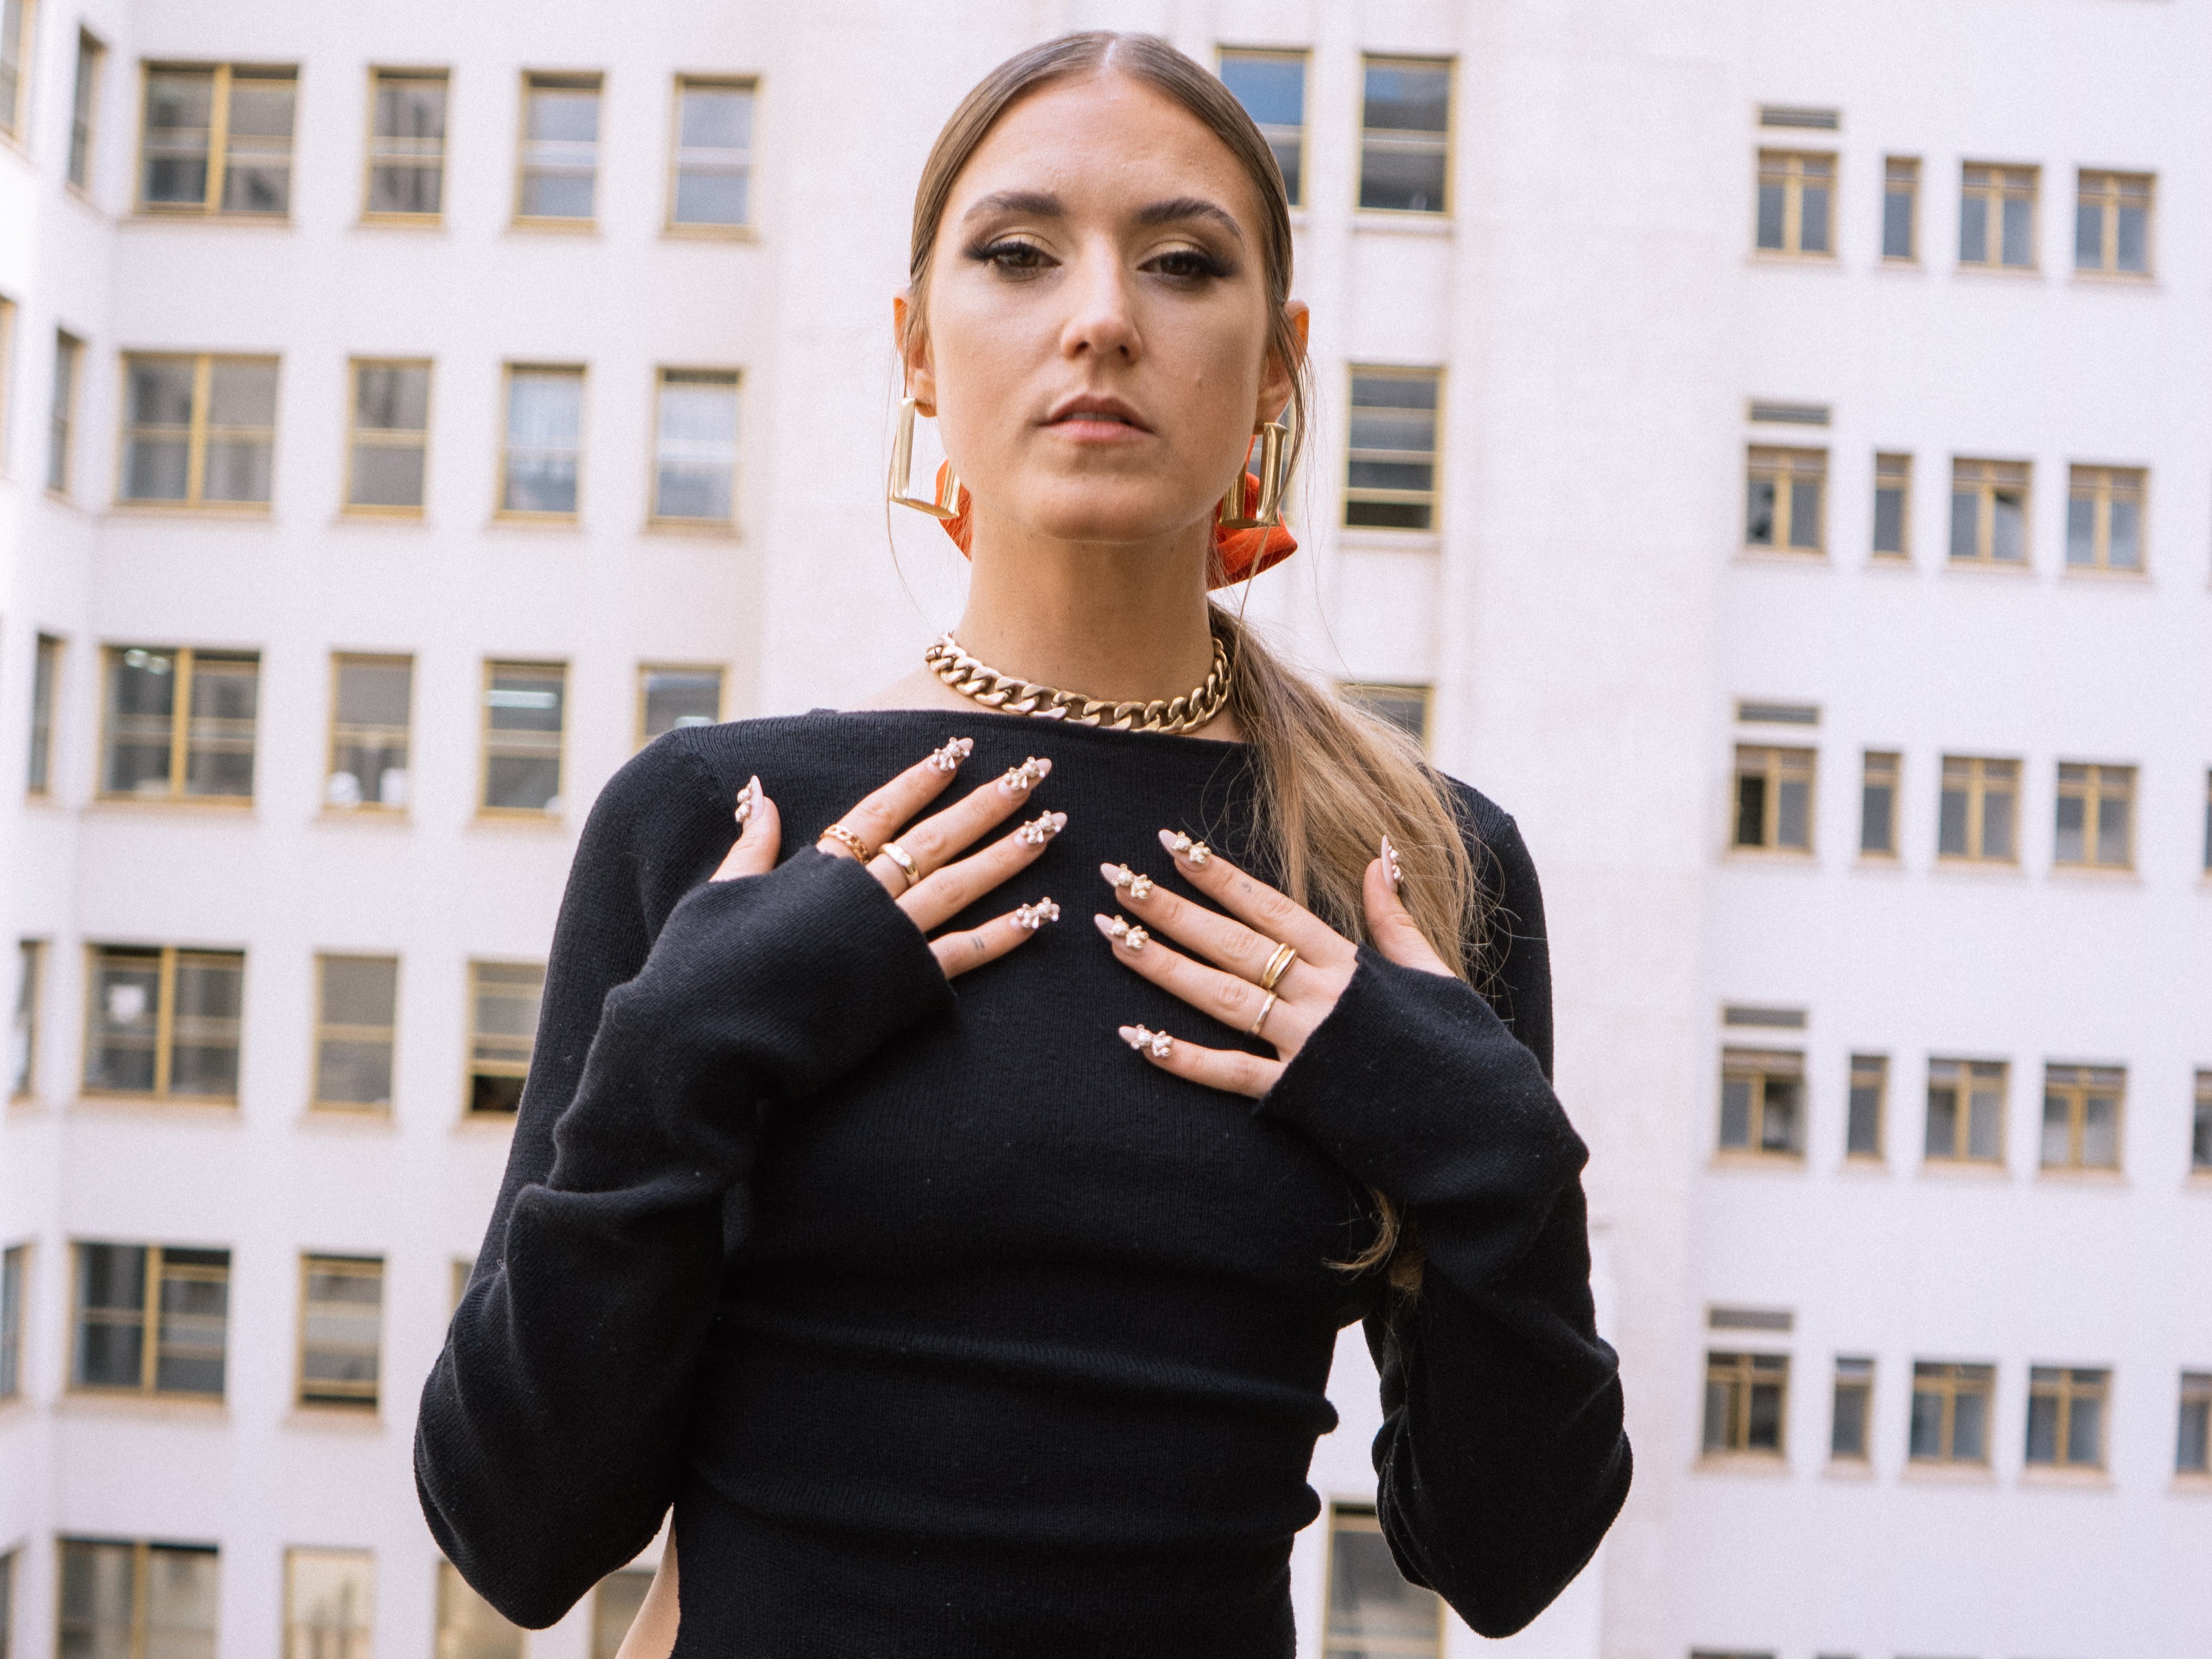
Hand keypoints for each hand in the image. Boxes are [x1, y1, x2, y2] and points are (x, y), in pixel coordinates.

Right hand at [709, 740, 1066, 978]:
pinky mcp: (900, 986)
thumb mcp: (722, 892)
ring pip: (959, 885)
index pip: (880, 810)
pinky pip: (964, 954)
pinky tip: (1043, 914)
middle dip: (987, 803)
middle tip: (1035, 772)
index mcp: (819, 870)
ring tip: (1053, 827)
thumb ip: (753, 845)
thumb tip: (761, 791)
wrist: (707, 1037)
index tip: (958, 747)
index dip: (921, 777)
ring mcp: (886, 938)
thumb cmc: (700, 969)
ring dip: (1009, 855)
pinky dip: (1005, 934)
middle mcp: (861, 894)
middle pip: (935, 837)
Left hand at [1094, 830, 1452, 1097]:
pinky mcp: (1301, 1096)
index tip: (1175, 844)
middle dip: (1171, 909)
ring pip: (1223, 998)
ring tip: (1115, 938)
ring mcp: (1308, 1046)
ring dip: (1164, 967)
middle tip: (1116, 880)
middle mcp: (1322, 997)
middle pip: (1233, 944)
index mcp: (1351, 964)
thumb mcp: (1434, 973)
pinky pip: (1232, 1073)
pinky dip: (1183, 1058)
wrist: (1484, 1127)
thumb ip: (1395, 918)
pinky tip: (1138, 1039)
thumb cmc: (1462, 1050)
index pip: (1272, 907)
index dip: (1220, 875)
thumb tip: (1381, 854)